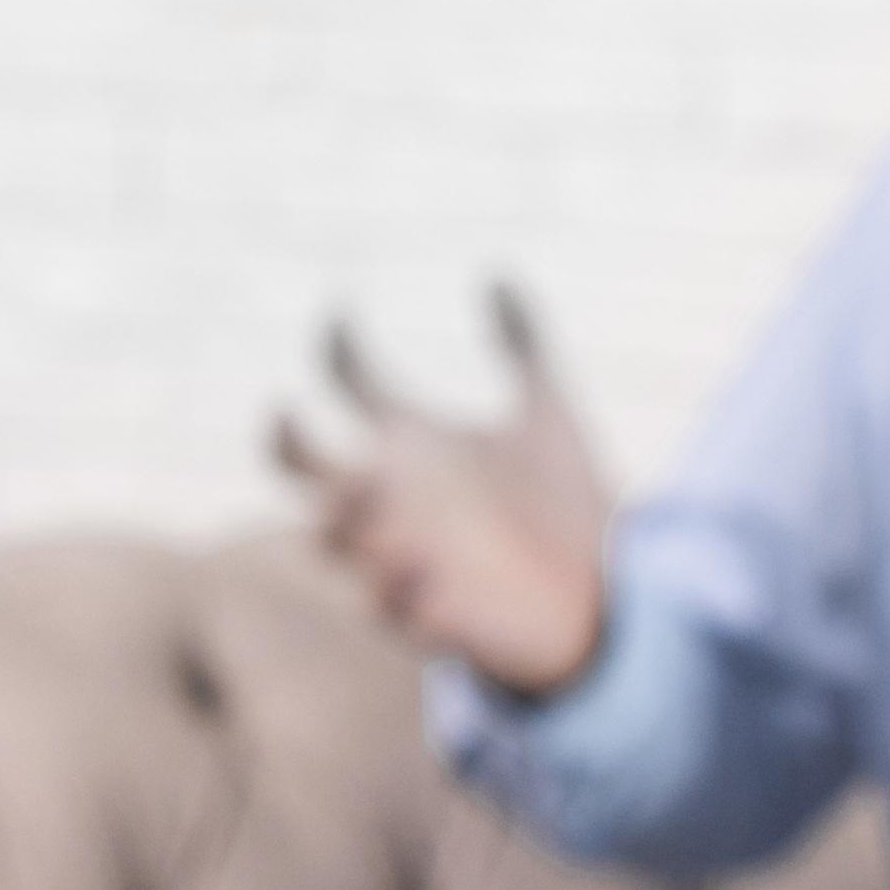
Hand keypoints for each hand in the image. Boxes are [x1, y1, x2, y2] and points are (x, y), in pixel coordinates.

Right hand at [274, 285, 614, 698]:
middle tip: (286, 414)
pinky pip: (393, 612)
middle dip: (287, 441)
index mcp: (411, 443)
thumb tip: (496, 270)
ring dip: (338, 519)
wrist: (602, 601)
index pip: (351, 382)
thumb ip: (524, 342)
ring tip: (359, 496)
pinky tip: (420, 576)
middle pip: (303, 465)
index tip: (341, 311)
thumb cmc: (565, 507)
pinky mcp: (434, 619)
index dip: (337, 343)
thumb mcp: (549, 413)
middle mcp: (392, 499)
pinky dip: (398, 595)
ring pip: (330, 539)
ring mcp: (404, 558)